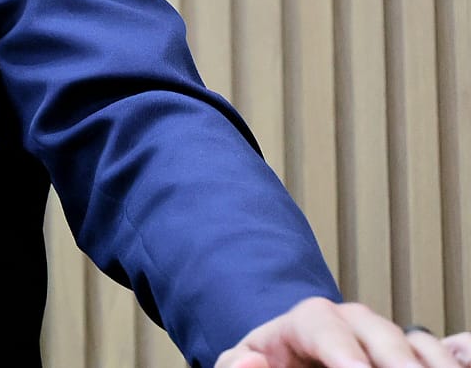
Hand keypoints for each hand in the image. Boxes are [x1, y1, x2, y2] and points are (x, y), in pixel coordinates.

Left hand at [215, 297, 470, 366]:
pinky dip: (448, 364)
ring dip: (428, 364)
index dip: (341, 348)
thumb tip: (250, 361)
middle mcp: (350, 324)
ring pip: (414, 344)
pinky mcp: (408, 356)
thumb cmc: (267, 365)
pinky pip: (436, 355)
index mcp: (304, 322)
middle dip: (395, 358)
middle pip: (376, 330)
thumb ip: (237, 366)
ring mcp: (383, 338)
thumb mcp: (242, 365)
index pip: (321, 323)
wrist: (289, 363)